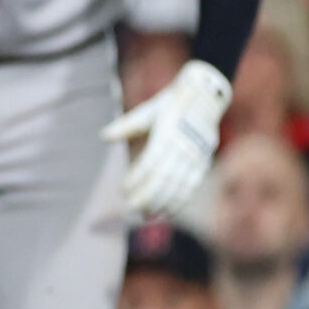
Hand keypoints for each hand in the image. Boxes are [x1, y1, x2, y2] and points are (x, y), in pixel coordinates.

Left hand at [102, 60, 230, 218]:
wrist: (205, 95)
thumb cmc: (170, 103)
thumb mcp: (148, 110)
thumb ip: (126, 125)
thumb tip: (103, 136)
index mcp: (167, 133)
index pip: (151, 162)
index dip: (137, 178)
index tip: (123, 189)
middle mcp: (182, 146)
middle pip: (164, 178)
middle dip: (148, 195)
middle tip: (132, 209)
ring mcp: (195, 155)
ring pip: (179, 184)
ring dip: (163, 201)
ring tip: (147, 213)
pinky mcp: (203, 160)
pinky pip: (192, 184)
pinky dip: (180, 199)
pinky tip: (168, 210)